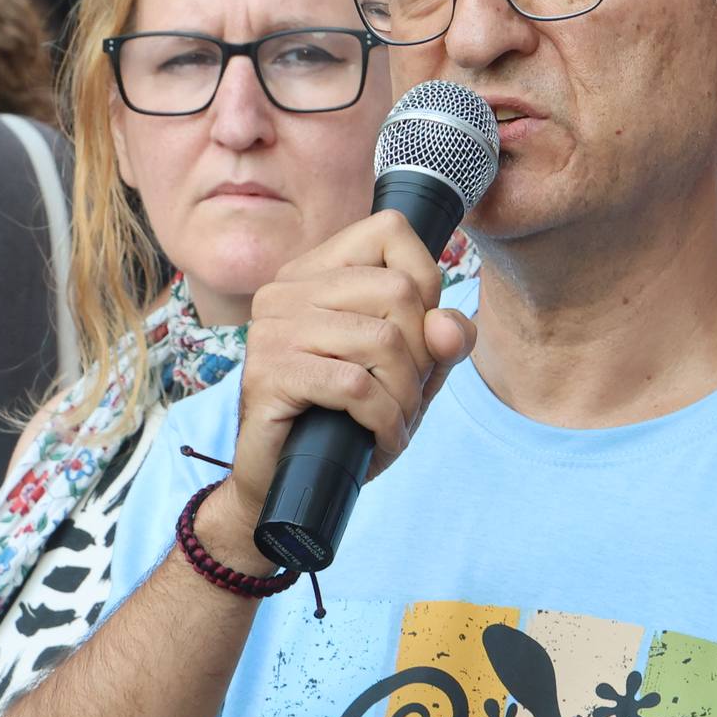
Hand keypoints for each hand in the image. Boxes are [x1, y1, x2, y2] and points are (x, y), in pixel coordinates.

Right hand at [218, 211, 477, 573]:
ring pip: (383, 340)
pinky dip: (384, 420)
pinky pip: (356, 386)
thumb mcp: (409, 375)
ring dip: (405, 395)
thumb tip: (447, 325)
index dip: (426, 282)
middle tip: (406, 396)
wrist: (281, 486)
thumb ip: (441, 341)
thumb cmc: (344, 421)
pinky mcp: (269, 374)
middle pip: (398, 290)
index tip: (417, 337)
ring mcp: (272, 329)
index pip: (390, 230)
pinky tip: (380, 441)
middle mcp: (286, 289)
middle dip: (421, 355)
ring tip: (394, 422)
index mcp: (315, 271)